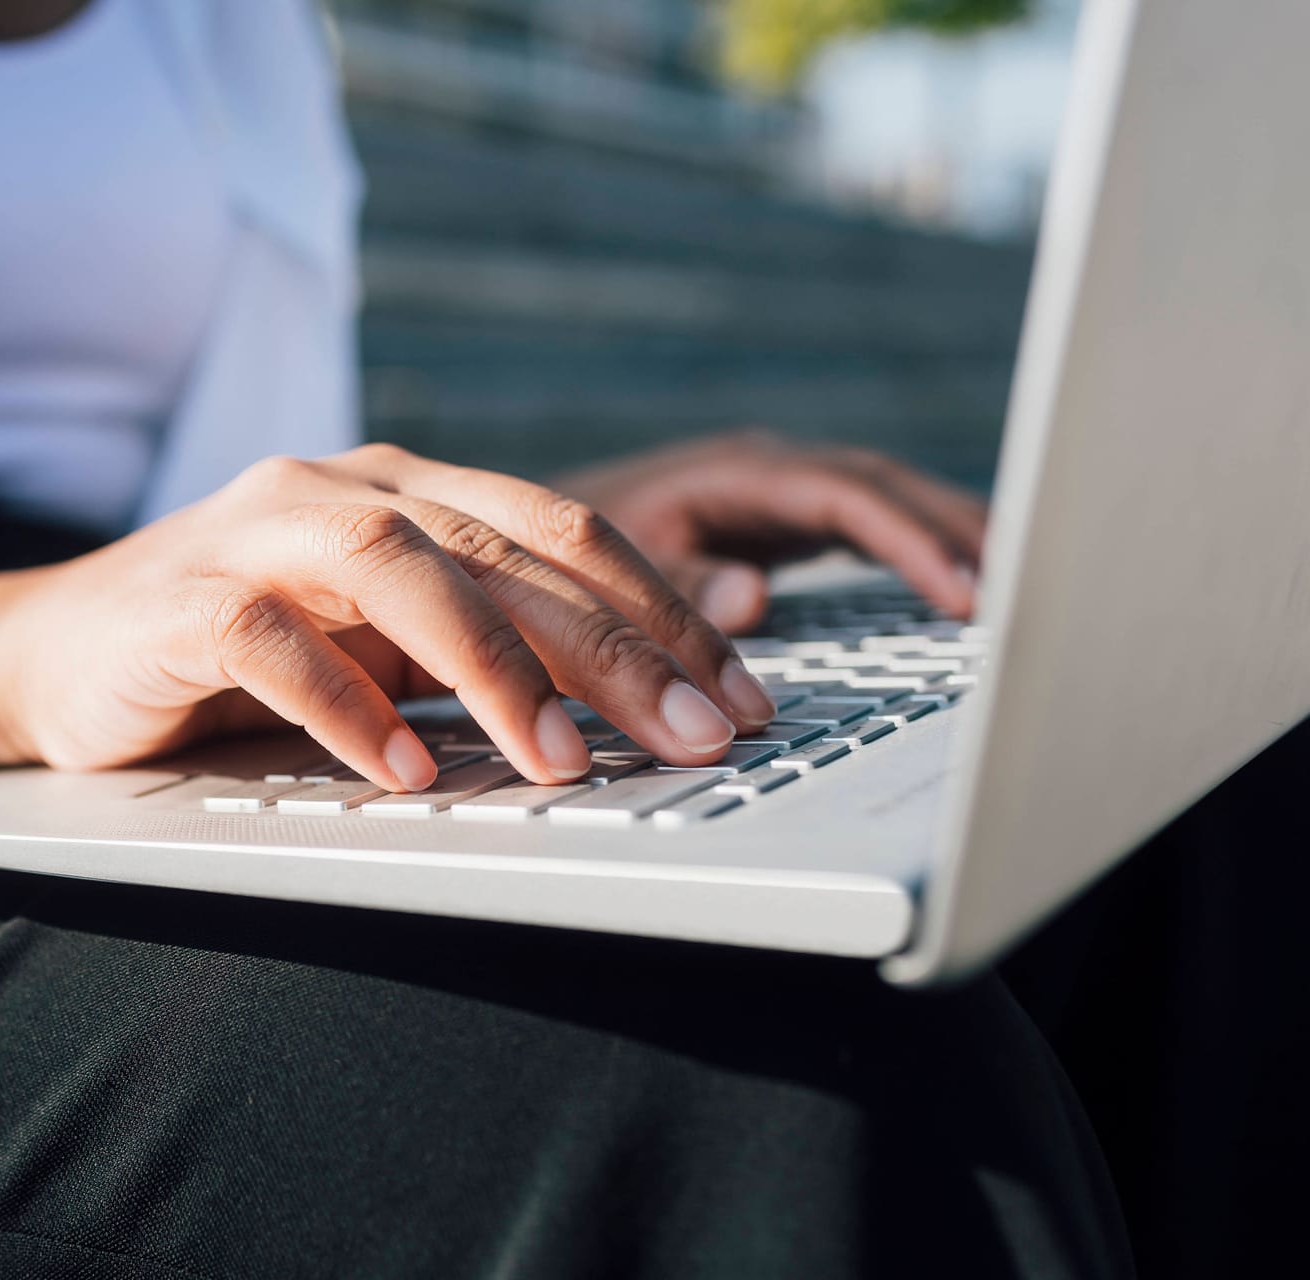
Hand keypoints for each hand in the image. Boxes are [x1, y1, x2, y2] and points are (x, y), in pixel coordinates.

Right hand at [0, 444, 781, 792]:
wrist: (54, 654)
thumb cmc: (241, 655)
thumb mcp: (384, 642)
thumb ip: (491, 643)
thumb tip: (655, 677)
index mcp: (407, 490)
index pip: (561, 533)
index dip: (662, 609)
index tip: (740, 694)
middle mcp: (342, 490)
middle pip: (503, 549)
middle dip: (615, 645)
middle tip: (699, 732)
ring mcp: (257, 532)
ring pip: (395, 569)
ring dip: (489, 666)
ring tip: (559, 760)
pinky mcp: (182, 598)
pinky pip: (272, 639)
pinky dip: (344, 702)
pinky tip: (401, 771)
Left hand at [553, 431, 987, 632]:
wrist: (528, 529)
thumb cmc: (562, 547)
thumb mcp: (606, 562)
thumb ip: (677, 580)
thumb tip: (756, 594)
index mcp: (734, 471)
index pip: (845, 497)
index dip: (908, 541)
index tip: (962, 591)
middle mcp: (768, 469)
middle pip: (887, 487)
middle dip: (959, 532)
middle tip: (1028, 589)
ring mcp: (781, 491)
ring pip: (891, 500)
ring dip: (956, 536)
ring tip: (1027, 587)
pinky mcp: (786, 518)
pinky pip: (874, 525)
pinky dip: (923, 550)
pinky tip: (967, 588)